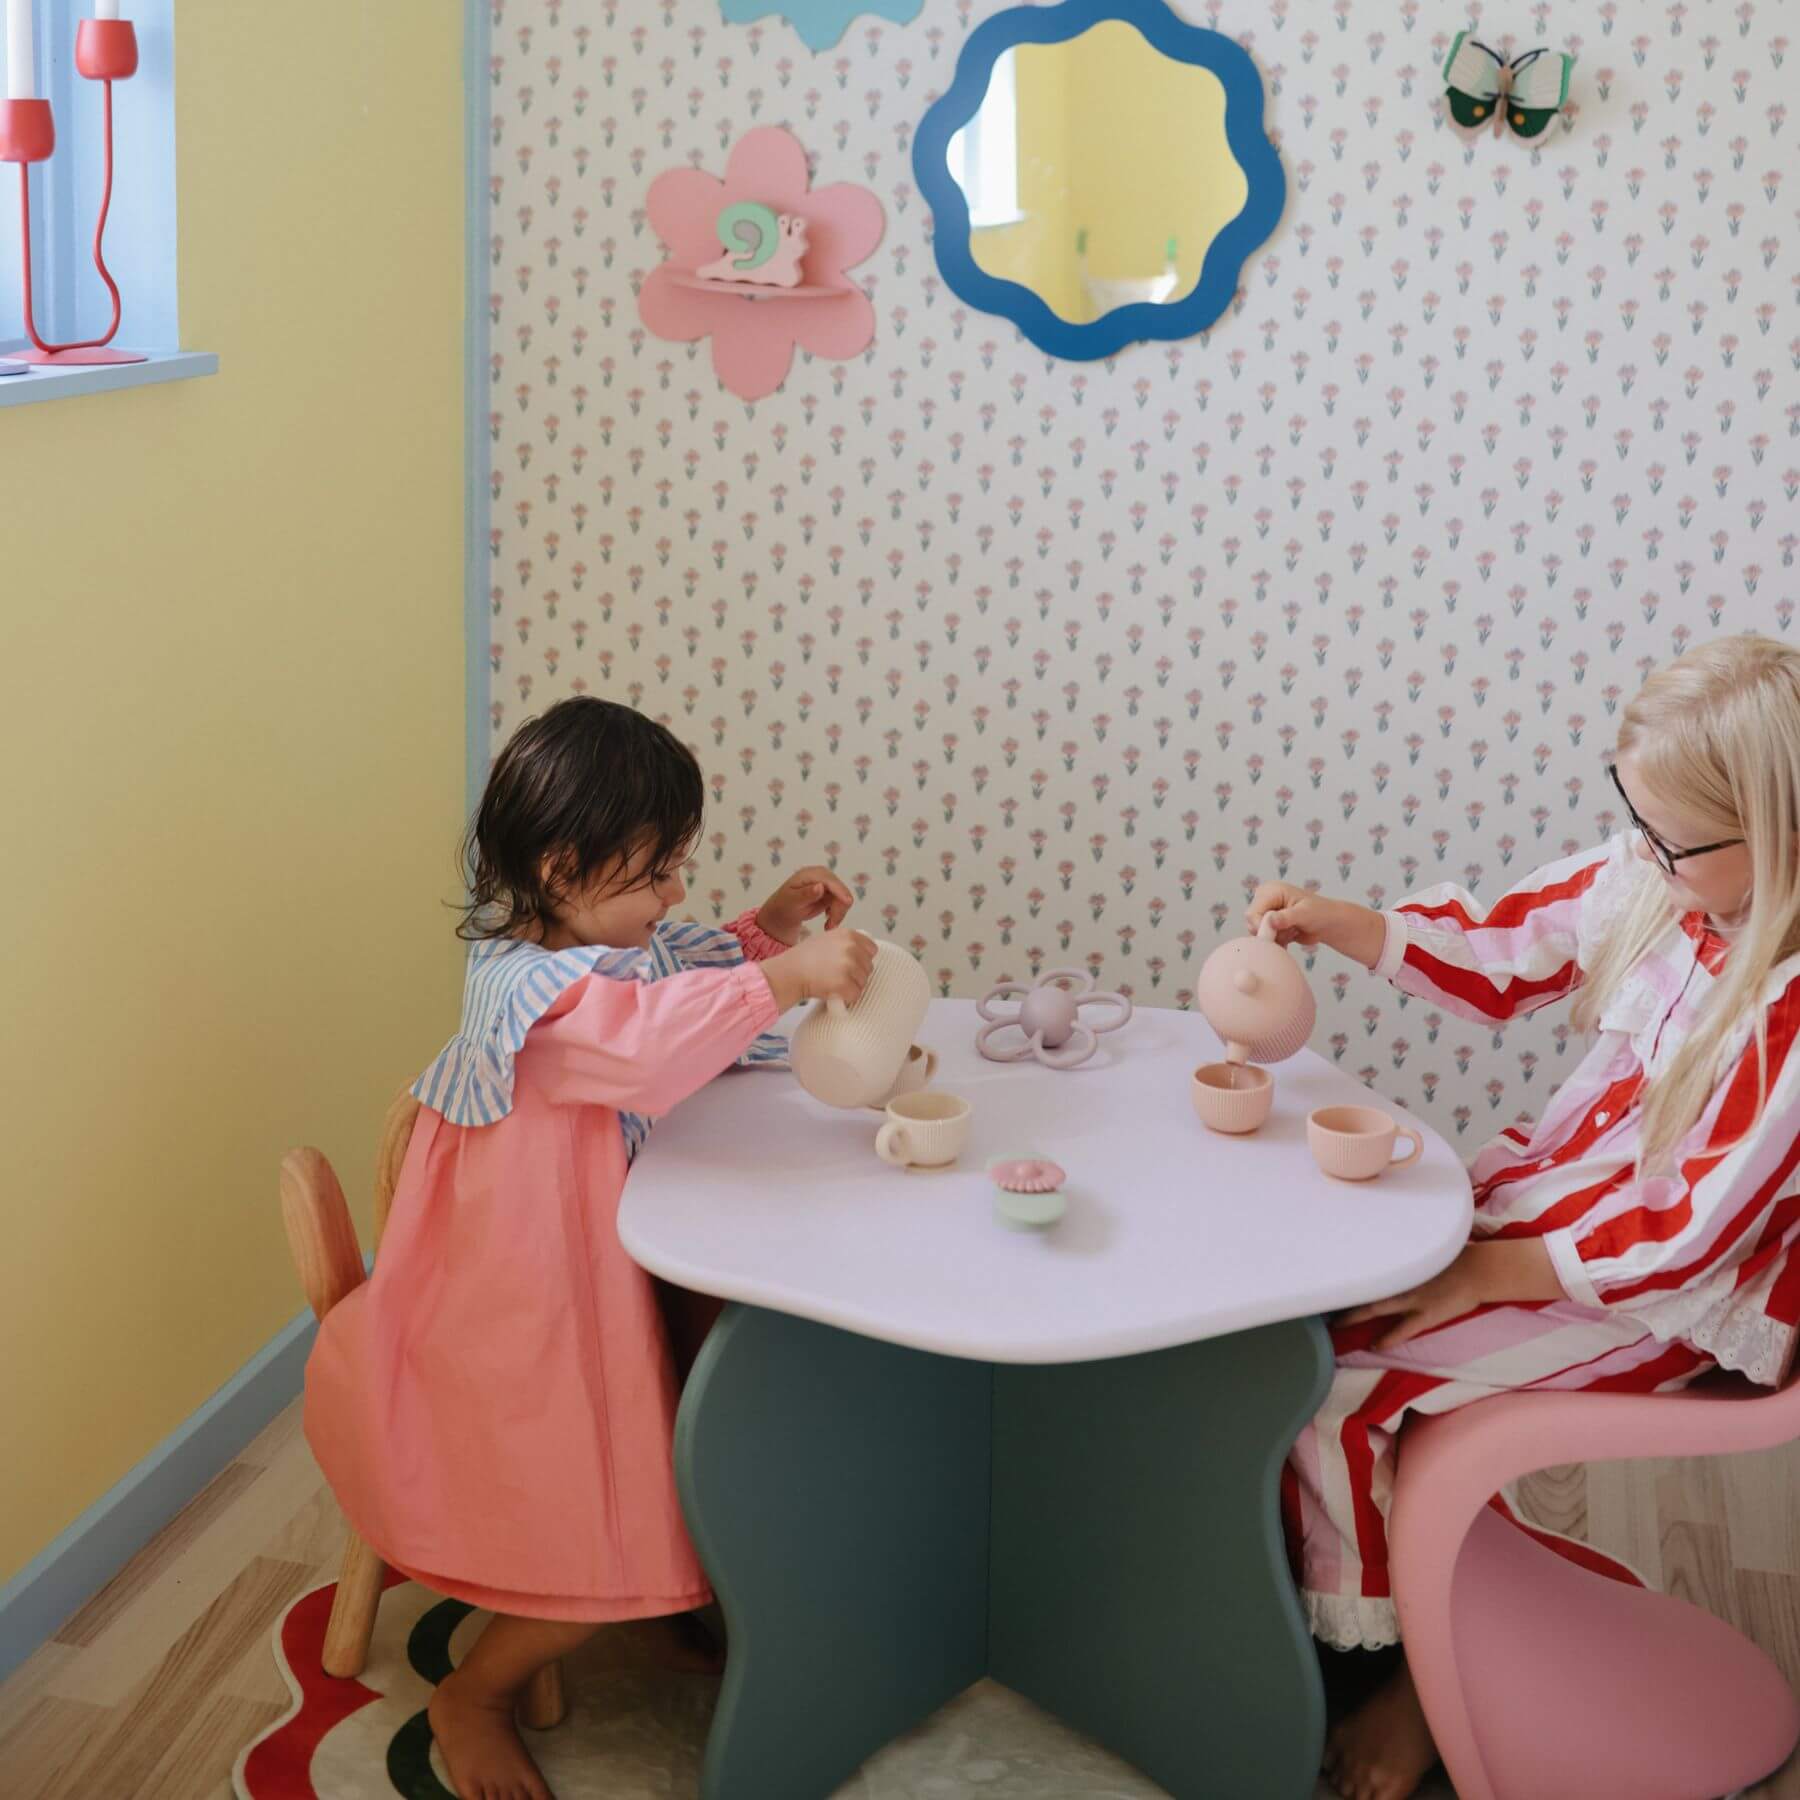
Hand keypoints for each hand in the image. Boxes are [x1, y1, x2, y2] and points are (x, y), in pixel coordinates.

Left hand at [756, 864, 853, 945]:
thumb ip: (806, 894)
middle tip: (830, 926)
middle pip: (841, 890)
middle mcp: (822, 876)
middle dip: (839, 909)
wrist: (782, 913)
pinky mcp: (831, 894)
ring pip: (844, 899)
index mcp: (811, 874)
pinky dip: (837, 915)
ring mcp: (828, 885)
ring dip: (838, 914)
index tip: (847, 903)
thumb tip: (820, 886)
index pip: (830, 881)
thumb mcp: (792, 901)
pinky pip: (842, 904)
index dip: (840, 891)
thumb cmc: (783, 906)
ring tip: (827, 927)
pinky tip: (827, 922)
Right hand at [761, 928, 875, 1013]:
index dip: (862, 959)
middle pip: (868, 967)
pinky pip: (855, 995)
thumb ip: (845, 943)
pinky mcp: (845, 983)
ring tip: (832, 983)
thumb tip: (862, 953)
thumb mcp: (826, 939)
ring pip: (863, 982)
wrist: (789, 972)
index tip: (850, 965)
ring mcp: (849, 965)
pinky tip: (833, 992)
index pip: (871, 949)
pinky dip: (846, 998)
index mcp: (849, 934)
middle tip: (837, 976)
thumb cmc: (803, 958)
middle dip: (856, 974)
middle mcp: (851, 947)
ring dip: (851, 986)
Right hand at [1246, 882, 1385, 968]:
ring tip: (1293, 931)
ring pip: (1258, 933)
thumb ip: (1286, 917)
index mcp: (1271, 890)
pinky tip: (1291, 937)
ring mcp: (1268, 913)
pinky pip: (1265, 939)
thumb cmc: (1321, 913)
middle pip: (1252, 923)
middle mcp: (1266, 900)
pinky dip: (1277, 942)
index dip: (1261, 926)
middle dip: (1270, 932)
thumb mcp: (1304, 913)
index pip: (1253, 912)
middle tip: (1290, 930)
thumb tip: (1269, 921)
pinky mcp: (1271, 925)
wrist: (1330, 924)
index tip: (1274, 934)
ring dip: (1276, 938)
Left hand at [1335, 1246, 1486, 1349]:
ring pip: (1375, 1307)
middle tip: (1319, 1300)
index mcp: (1400, 1260)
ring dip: (1354, 1316)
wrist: (1479, 1270)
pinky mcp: (1426, 1315)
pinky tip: (1374, 1346)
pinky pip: (1401, 1330)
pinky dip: (1387, 1338)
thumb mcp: (1423, 1248)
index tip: (1325, 1272)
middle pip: (1363, 1285)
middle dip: (1341, 1294)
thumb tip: (1381, 1246)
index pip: (1364, 1264)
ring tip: (1336, 1325)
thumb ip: (1401, 1251)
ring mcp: (1413, 1297)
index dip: (1345, 1270)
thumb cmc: (1453, 1256)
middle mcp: (1401, 1278)